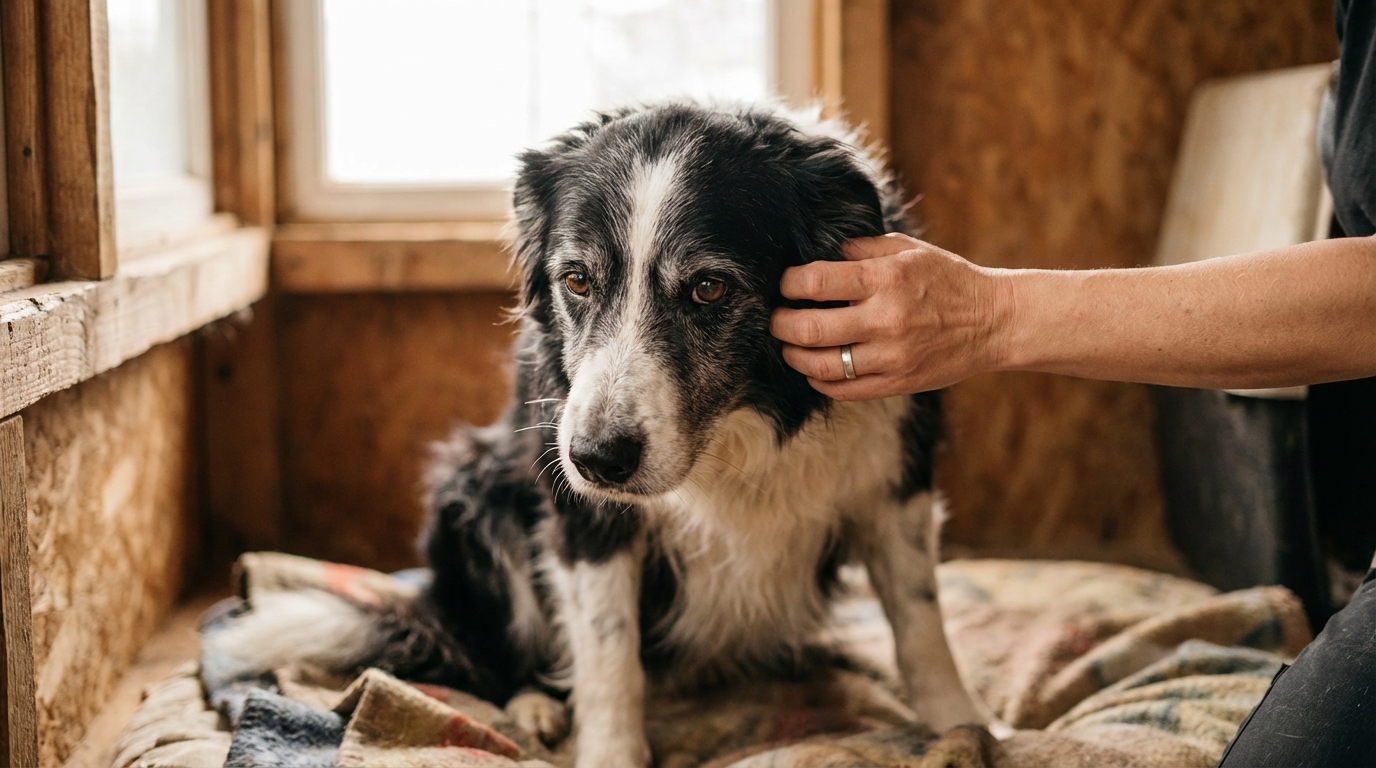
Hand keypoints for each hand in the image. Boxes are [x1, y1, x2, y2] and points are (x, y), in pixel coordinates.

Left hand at [770, 233, 1009, 399]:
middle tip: (777, 319)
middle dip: (782, 324)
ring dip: (795, 356)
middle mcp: (886, 319)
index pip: (817, 282)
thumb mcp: (910, 250)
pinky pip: (844, 391)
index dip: (790, 284)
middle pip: (810, 329)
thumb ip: (864, 248)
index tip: (787, 285)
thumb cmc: (948, 280)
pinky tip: (816, 371)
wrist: (994, 321)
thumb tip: (822, 251)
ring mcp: (892, 356)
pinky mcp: (897, 383)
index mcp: (887, 279)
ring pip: (822, 366)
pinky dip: (820, 382)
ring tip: (790, 346)